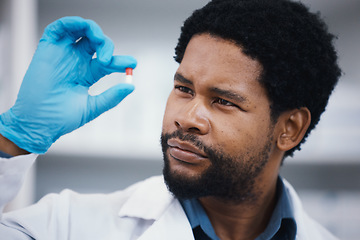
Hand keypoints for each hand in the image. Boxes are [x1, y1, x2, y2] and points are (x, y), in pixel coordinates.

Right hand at [0, 16, 136, 153]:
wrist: (39, 121)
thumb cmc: (62, 117)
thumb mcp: (92, 107)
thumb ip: (111, 97)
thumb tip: (131, 86)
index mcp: (87, 74)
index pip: (108, 62)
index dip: (121, 61)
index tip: (133, 64)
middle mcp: (76, 61)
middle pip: (97, 43)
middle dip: (107, 45)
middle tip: (109, 60)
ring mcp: (63, 54)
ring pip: (81, 32)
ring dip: (93, 31)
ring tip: (99, 43)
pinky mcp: (49, 48)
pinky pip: (60, 27)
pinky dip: (72, 22)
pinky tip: (83, 28)